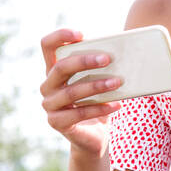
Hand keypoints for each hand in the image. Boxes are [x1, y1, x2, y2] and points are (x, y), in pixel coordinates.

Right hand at [40, 29, 123, 156]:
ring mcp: (49, 105)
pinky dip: (100, 108)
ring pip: (72, 92)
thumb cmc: (97, 100)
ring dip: (97, 86)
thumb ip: (100, 65)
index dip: (60, 36)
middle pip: (60, 68)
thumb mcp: (97, 79)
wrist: (94, 135)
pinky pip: (79, 113)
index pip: (47, 46)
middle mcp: (48, 85)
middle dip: (84, 61)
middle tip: (108, 59)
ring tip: (117, 82)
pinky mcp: (57, 123)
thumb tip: (123, 50)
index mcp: (54, 69)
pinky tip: (116, 104)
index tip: (81, 34)